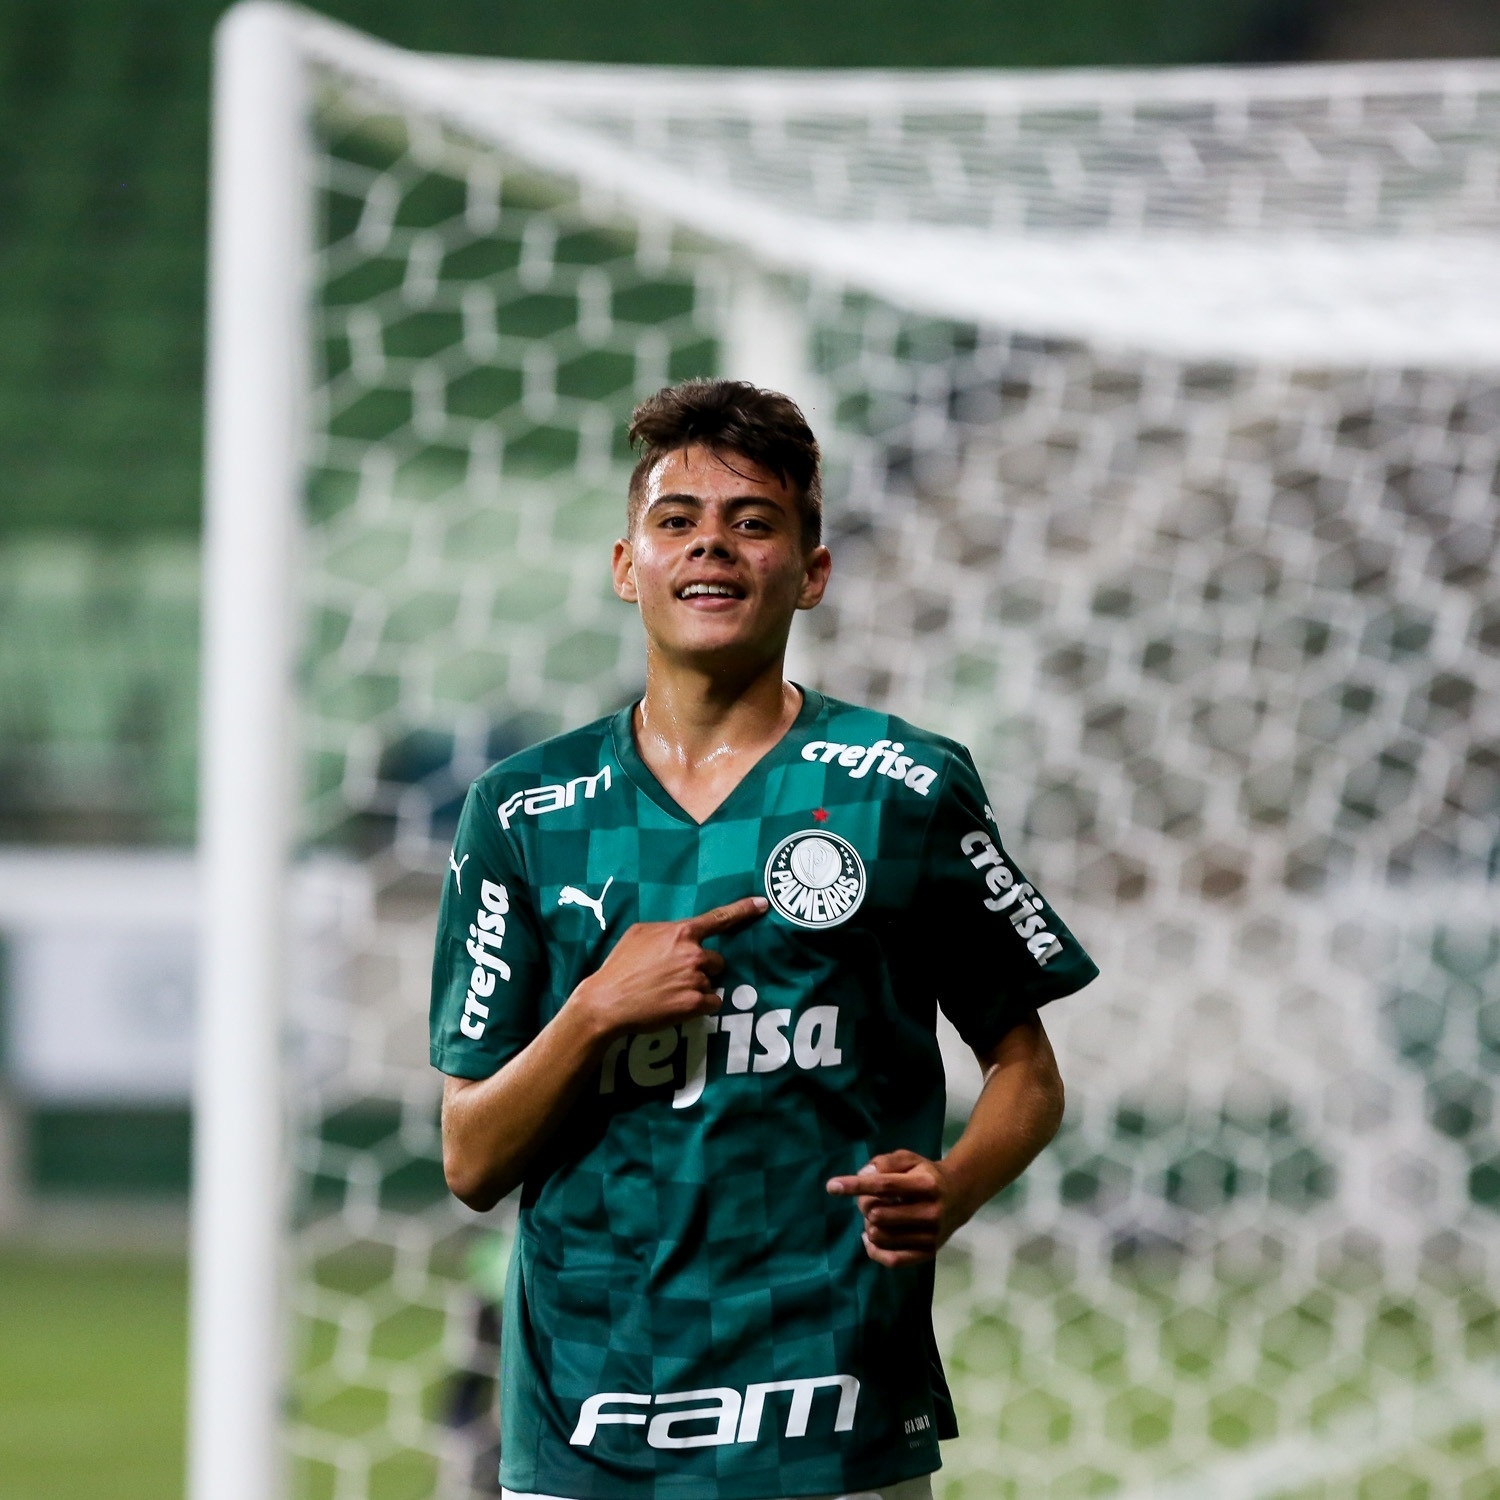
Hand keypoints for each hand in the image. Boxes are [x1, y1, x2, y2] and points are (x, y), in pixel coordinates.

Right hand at [571, 896, 767, 1040]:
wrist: (607, 1002)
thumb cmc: (619, 966)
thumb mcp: (638, 934)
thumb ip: (665, 931)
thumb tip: (679, 934)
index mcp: (681, 933)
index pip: (719, 918)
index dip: (743, 910)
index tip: (763, 904)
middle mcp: (693, 954)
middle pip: (717, 960)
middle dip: (704, 968)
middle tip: (677, 977)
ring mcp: (696, 979)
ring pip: (712, 983)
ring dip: (698, 988)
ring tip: (670, 993)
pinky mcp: (695, 1004)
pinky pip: (712, 1003)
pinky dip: (700, 1006)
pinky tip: (678, 1005)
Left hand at [826, 1149, 969, 1267]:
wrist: (959, 1196)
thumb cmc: (926, 1175)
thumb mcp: (909, 1159)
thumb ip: (885, 1162)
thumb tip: (863, 1175)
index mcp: (925, 1185)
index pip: (884, 1185)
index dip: (855, 1186)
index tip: (832, 1186)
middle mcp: (930, 1212)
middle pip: (877, 1213)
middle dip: (864, 1205)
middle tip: (868, 1199)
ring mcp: (930, 1236)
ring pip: (880, 1236)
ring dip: (869, 1225)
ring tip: (875, 1216)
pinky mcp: (928, 1253)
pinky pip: (892, 1260)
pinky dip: (874, 1250)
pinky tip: (869, 1237)